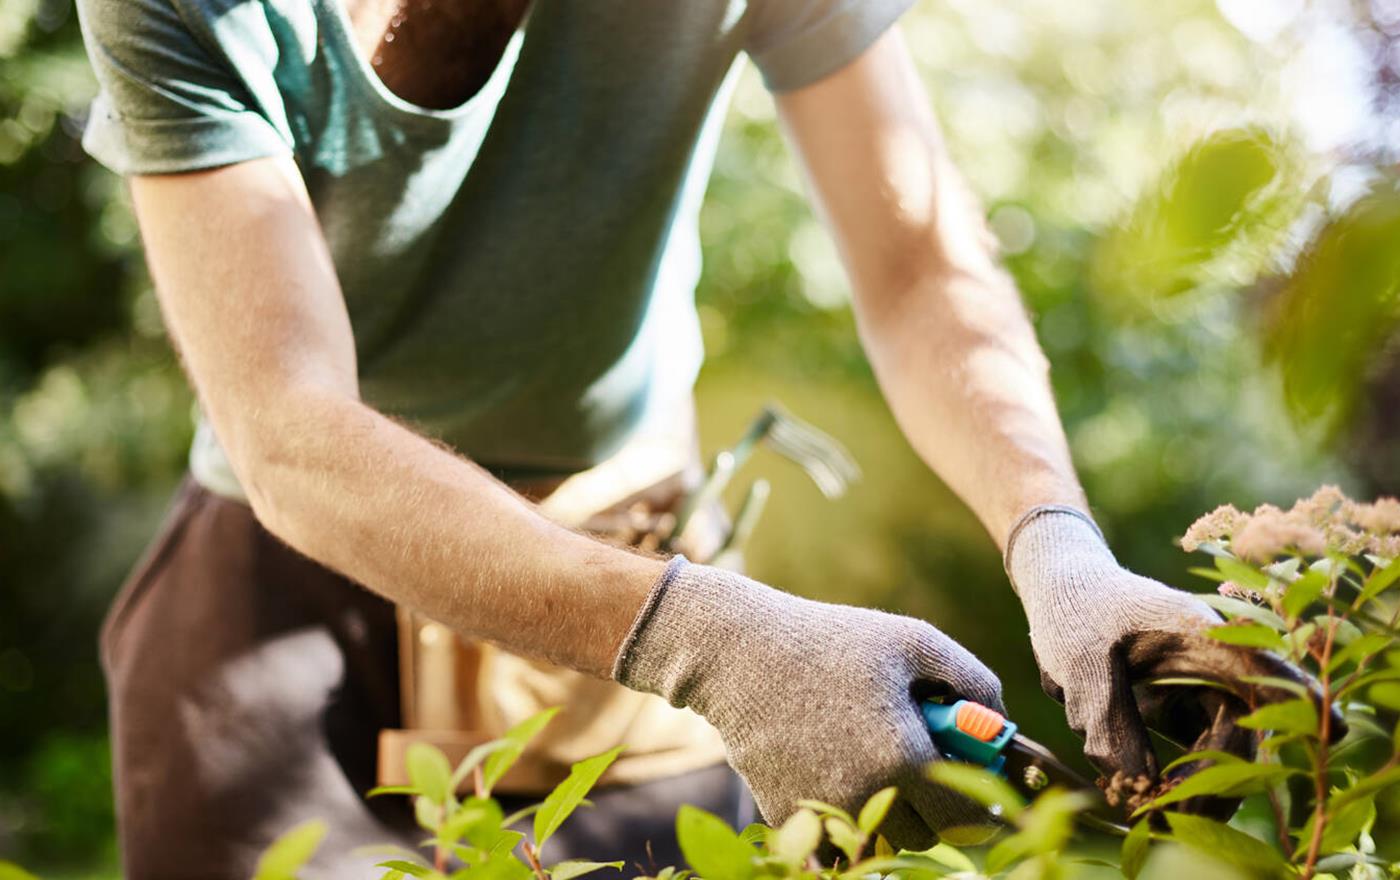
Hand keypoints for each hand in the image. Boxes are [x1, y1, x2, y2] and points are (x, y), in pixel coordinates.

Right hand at [613, 556, 1003, 849]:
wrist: (738, 653)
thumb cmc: (831, 640)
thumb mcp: (912, 641)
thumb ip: (972, 678)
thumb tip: (1001, 721)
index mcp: (903, 757)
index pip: (967, 818)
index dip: (983, 806)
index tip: (981, 787)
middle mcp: (865, 795)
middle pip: (925, 837)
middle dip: (934, 807)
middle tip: (922, 761)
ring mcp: (823, 810)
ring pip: (880, 838)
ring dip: (892, 811)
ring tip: (878, 757)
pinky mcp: (788, 815)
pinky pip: (837, 831)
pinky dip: (847, 807)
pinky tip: (836, 760)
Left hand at [1006, 506, 1334, 813]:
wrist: (1061, 587)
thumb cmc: (1074, 610)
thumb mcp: (1079, 660)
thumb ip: (1106, 718)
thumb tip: (1138, 784)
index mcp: (1198, 634)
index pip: (1260, 666)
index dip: (1296, 697)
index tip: (1330, 726)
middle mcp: (1213, 660)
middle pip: (1244, 726)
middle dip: (1218, 779)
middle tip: (1170, 814)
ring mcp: (1202, 683)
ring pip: (1224, 745)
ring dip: (1198, 784)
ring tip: (1151, 812)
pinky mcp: (1185, 702)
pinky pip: (1199, 747)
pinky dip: (1179, 776)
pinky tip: (1146, 797)